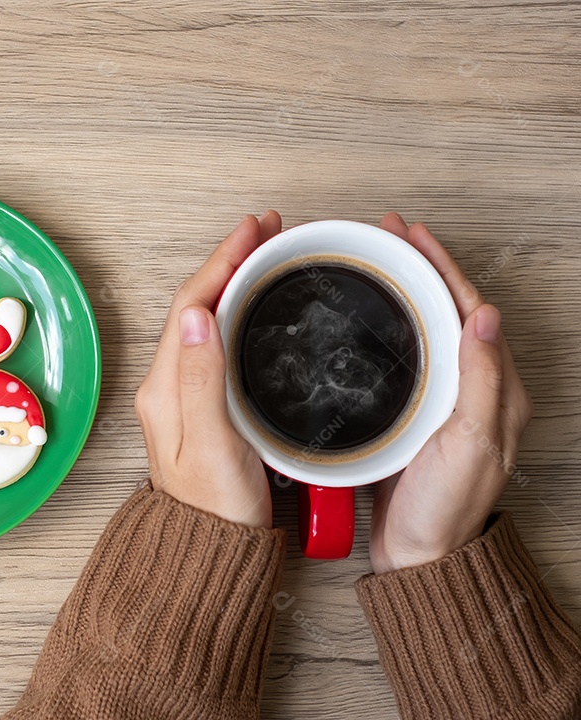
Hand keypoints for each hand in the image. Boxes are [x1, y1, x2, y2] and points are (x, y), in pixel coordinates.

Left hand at [134, 212, 282, 527]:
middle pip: (197, 305)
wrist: (209, 553)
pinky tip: (257, 308)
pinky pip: (217, 343)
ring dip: (233, 281)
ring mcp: (184, 395)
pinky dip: (238, 313)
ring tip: (265, 253)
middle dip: (229, 260)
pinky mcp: (204, 407)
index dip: (223, 261)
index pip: (191, 305)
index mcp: (164, 387)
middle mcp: (168, 385)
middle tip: (267, 229)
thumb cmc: (214, 510)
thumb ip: (202, 381)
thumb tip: (200, 315)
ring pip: (207, 320)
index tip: (254, 230)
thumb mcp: (210, 443)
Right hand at [369, 214, 533, 572]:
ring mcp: (440, 400)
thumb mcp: (471, 442)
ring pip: (422, 328)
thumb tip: (486, 316)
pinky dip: (386, 325)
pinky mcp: (410, 414)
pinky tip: (367, 317)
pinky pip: (402, 355)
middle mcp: (470, 389)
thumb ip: (482, 380)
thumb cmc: (443, 507)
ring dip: (401, 290)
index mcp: (494, 389)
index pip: (470, 309)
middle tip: (388, 234)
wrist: (416, 554)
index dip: (442, 268)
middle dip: (419, 267)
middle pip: (446, 310)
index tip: (413, 236)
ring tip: (375, 261)